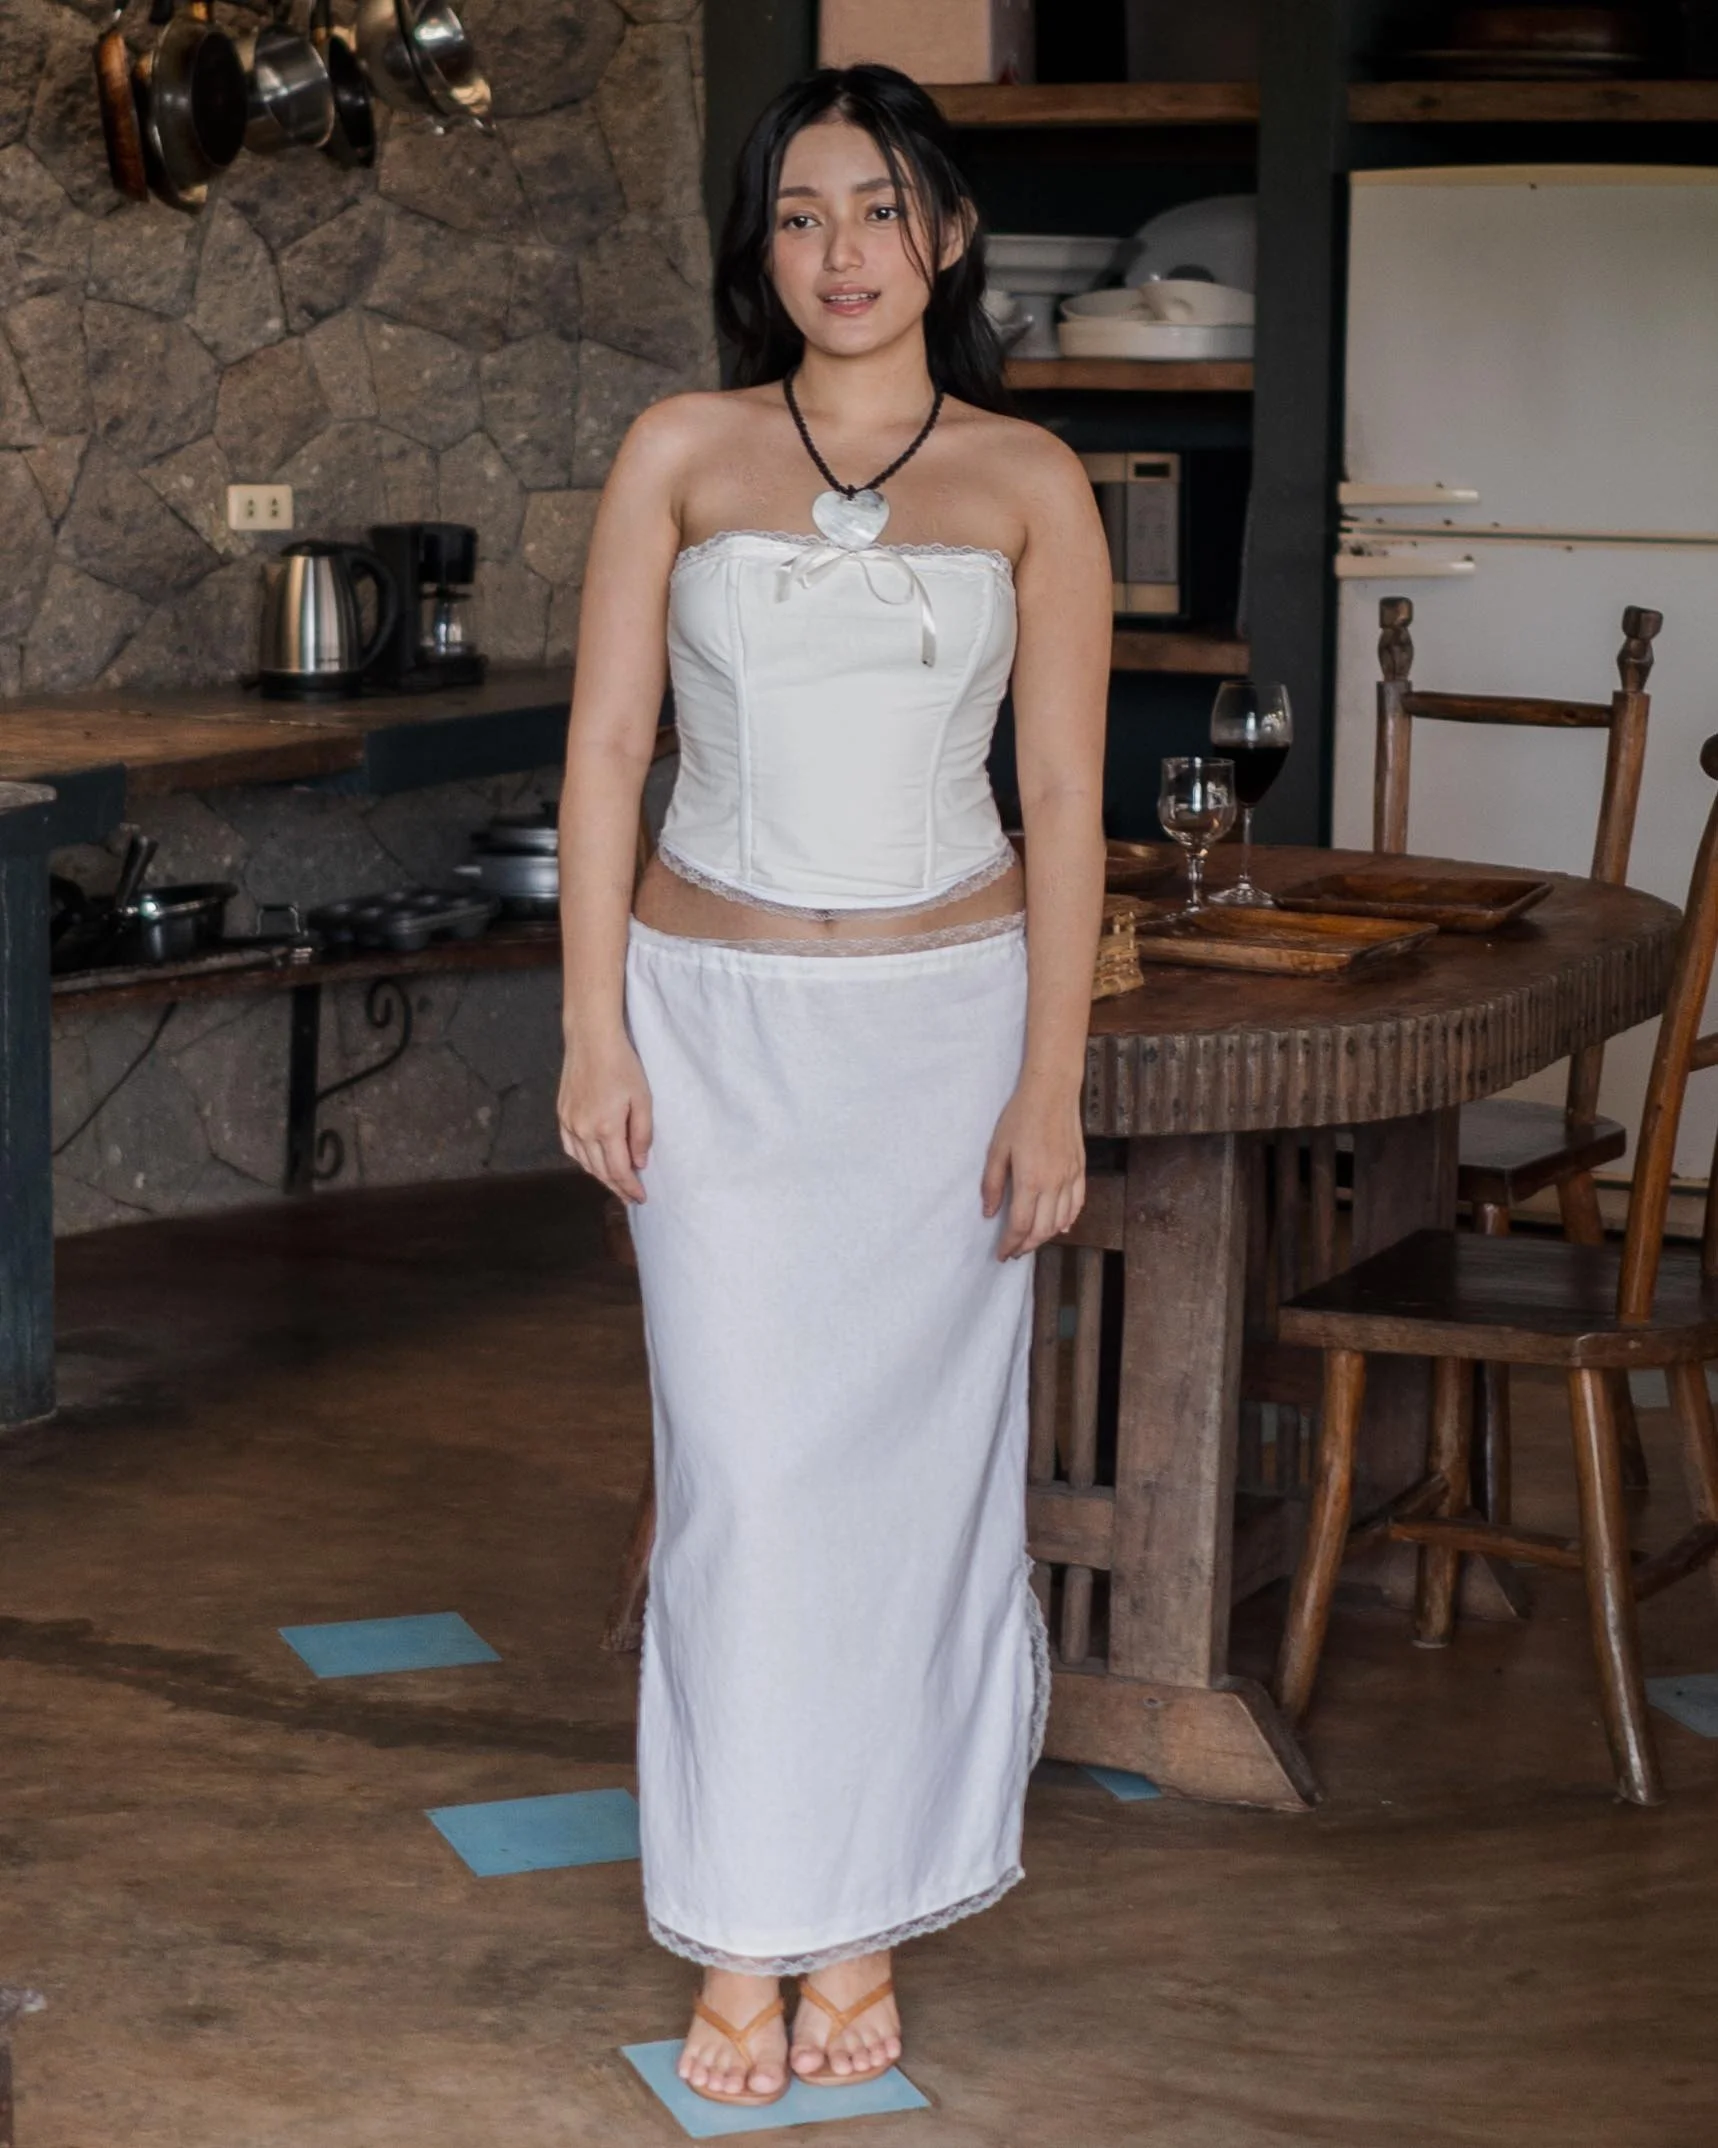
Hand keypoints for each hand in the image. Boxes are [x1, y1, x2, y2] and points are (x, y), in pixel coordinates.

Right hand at [558, 1034, 652, 1202]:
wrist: (591, 1040)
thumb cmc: (622, 1065)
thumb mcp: (642, 1099)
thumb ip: (641, 1134)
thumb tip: (639, 1163)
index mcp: (605, 1128)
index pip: (619, 1170)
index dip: (630, 1187)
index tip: (641, 1198)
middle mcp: (583, 1130)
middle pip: (600, 1171)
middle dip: (617, 1187)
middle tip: (630, 1198)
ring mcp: (569, 1123)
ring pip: (584, 1162)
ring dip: (600, 1177)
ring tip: (615, 1185)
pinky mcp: (562, 1115)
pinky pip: (571, 1148)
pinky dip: (583, 1161)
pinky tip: (593, 1164)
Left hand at [981, 1080, 1084, 1259]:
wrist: (1052, 1092)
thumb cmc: (1020, 1117)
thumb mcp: (997, 1149)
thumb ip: (992, 1184)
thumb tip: (989, 1213)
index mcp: (1030, 1180)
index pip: (1021, 1225)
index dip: (1010, 1244)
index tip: (1001, 1254)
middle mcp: (1054, 1184)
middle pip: (1042, 1230)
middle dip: (1027, 1246)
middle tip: (1014, 1252)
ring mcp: (1070, 1178)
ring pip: (1061, 1221)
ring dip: (1046, 1237)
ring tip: (1031, 1241)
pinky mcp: (1080, 1170)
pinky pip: (1078, 1204)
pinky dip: (1068, 1220)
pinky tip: (1060, 1227)